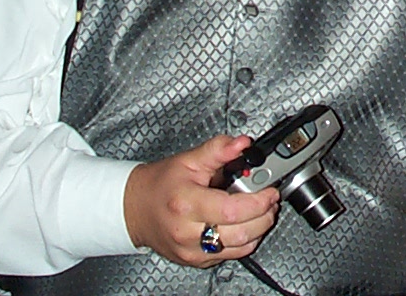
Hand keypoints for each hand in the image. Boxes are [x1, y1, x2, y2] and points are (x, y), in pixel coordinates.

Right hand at [123, 135, 280, 265]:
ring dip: (259, 229)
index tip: (269, 190)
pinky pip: (231, 255)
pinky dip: (245, 241)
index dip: (259, 201)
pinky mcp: (196, 260)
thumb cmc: (160, 185)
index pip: (232, 210)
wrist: (135, 208)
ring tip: (262, 211)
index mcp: (186, 204)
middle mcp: (188, 232)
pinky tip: (246, 224)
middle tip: (270, 200)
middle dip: (265, 216)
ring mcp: (192, 250)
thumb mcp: (189, 160)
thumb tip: (242, 143)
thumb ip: (218, 150)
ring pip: (240, 248)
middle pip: (241, 233)